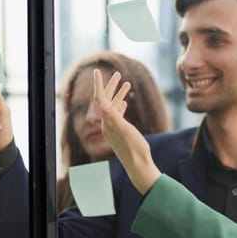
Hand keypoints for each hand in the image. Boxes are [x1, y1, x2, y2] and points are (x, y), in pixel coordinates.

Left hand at [93, 69, 160, 193]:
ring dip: (118, 94)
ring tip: (126, 83)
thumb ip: (114, 117)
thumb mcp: (125, 130)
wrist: (139, 166)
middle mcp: (108, 125)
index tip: (97, 70)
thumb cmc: (134, 149)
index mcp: (107, 122)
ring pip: (113, 107)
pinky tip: (124, 102)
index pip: (100, 99)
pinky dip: (121, 106)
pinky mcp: (120, 133)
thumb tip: (103, 105)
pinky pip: (118, 115)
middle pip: (106, 101)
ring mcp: (114, 129)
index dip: (99, 84)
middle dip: (110, 87)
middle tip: (117, 74)